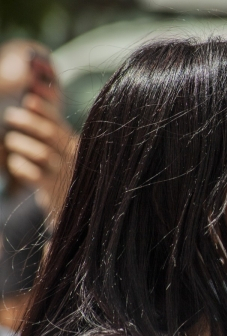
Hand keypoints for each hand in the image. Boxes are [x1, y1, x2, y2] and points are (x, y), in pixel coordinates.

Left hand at [3, 93, 75, 217]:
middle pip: (52, 134)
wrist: (70, 207)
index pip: (61, 122)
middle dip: (29, 122)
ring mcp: (65, 174)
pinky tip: (14, 163)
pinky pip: (35, 175)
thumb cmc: (61, 172)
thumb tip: (32, 97)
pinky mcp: (54, 190)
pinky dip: (20, 166)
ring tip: (10, 140)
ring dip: (21, 144)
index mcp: (76, 144)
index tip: (29, 100)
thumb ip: (52, 127)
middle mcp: (74, 157)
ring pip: (42, 153)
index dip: (45, 110)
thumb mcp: (62, 149)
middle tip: (11, 115)